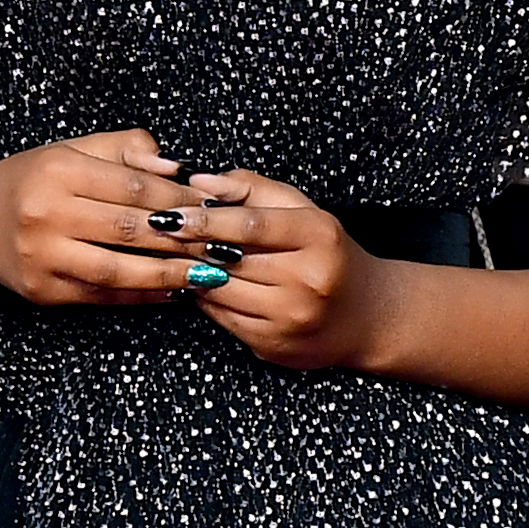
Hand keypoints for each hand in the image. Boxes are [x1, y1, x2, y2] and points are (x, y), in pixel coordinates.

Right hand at [0, 132, 220, 307]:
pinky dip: (142, 296)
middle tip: (227, 245)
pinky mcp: (44, 291)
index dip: (181, 198)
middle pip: (130, 229)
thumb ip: (127, 150)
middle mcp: (47, 213)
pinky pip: (103, 296)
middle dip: (185, 239)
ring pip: (119, 270)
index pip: (135, 186)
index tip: (217, 206)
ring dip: (170, 275)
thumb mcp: (74, 150)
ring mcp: (43, 256)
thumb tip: (177, 168)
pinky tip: (174, 292)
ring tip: (210, 275)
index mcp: (59, 170)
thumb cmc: (35, 180)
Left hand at [178, 170, 400, 369]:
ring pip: (221, 291)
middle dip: (191, 245)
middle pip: (231, 259)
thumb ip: (252, 189)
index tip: (174, 215)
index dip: (207, 220)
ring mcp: (290, 318)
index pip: (252, 225)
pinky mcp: (273, 346)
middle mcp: (307, 279)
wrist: (367, 317)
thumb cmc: (328, 254)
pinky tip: (197, 282)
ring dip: (192, 272)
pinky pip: (222, 318)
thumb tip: (198, 181)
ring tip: (174, 255)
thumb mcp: (303, 211)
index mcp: (318, 236)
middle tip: (161, 232)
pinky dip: (204, 298)